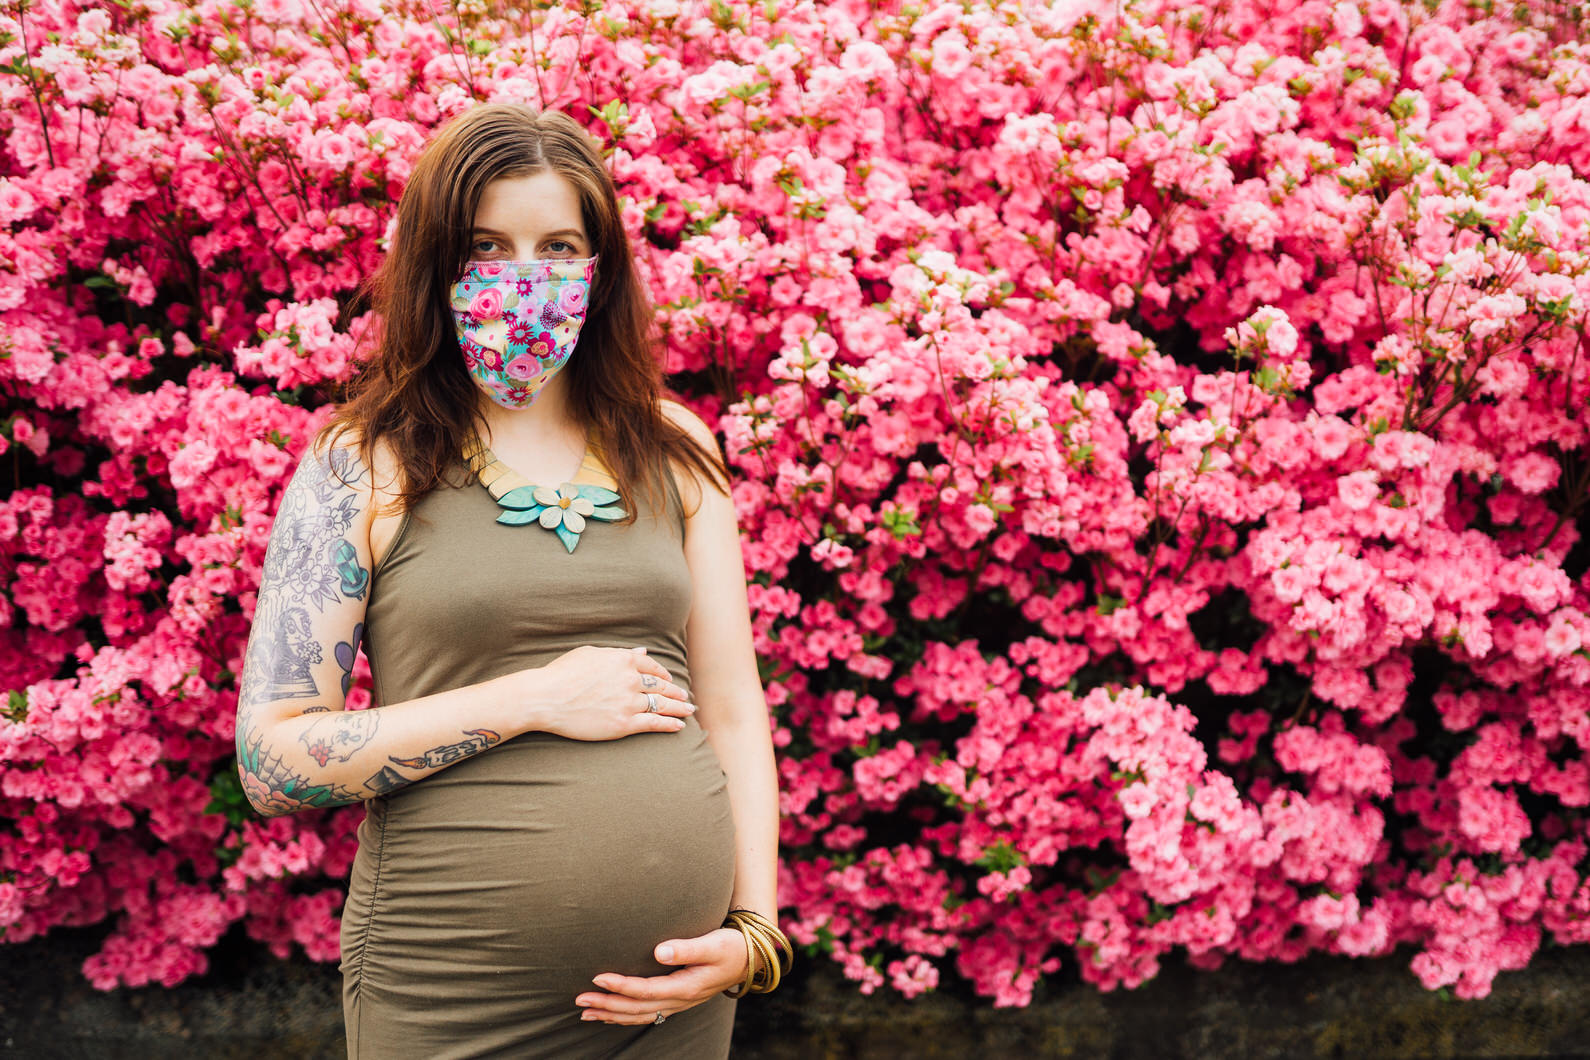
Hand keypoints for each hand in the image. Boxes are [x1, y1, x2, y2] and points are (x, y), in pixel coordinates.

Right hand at [530, 645, 693, 741]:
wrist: (546, 698)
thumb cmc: (562, 674)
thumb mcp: (591, 654)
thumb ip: (619, 654)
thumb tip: (642, 652)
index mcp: (623, 660)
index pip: (652, 667)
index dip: (664, 675)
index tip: (669, 680)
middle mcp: (630, 679)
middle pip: (661, 686)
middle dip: (675, 692)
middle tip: (685, 697)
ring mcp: (629, 702)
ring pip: (661, 705)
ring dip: (678, 708)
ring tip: (688, 710)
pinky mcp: (624, 724)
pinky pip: (654, 723)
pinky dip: (669, 724)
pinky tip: (678, 726)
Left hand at [575, 928, 749, 1024]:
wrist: (750, 959)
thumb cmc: (732, 946)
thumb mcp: (714, 943)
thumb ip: (688, 948)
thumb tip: (660, 951)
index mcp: (686, 986)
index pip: (646, 990)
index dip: (620, 986)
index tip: (597, 978)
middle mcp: (679, 1000)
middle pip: (637, 1008)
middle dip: (606, 1005)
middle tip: (579, 1000)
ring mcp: (678, 1003)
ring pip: (639, 1015)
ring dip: (611, 1015)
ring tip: (585, 1013)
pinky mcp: (676, 1000)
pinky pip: (646, 1014)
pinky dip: (625, 1016)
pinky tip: (609, 1016)